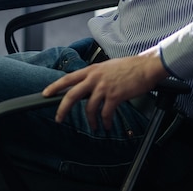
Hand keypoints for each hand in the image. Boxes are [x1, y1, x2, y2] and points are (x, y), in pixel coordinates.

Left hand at [42, 47, 168, 129]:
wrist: (146, 67)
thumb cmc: (129, 67)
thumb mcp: (106, 67)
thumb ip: (96, 76)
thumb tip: (88, 86)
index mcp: (91, 70)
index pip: (68, 78)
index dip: (55, 86)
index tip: (46, 93)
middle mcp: (95, 78)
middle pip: (72, 95)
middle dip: (63, 108)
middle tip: (59, 118)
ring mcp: (104, 87)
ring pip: (89, 108)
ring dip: (91, 120)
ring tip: (93, 126)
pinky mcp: (115, 96)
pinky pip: (105, 113)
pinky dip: (105, 121)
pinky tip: (107, 125)